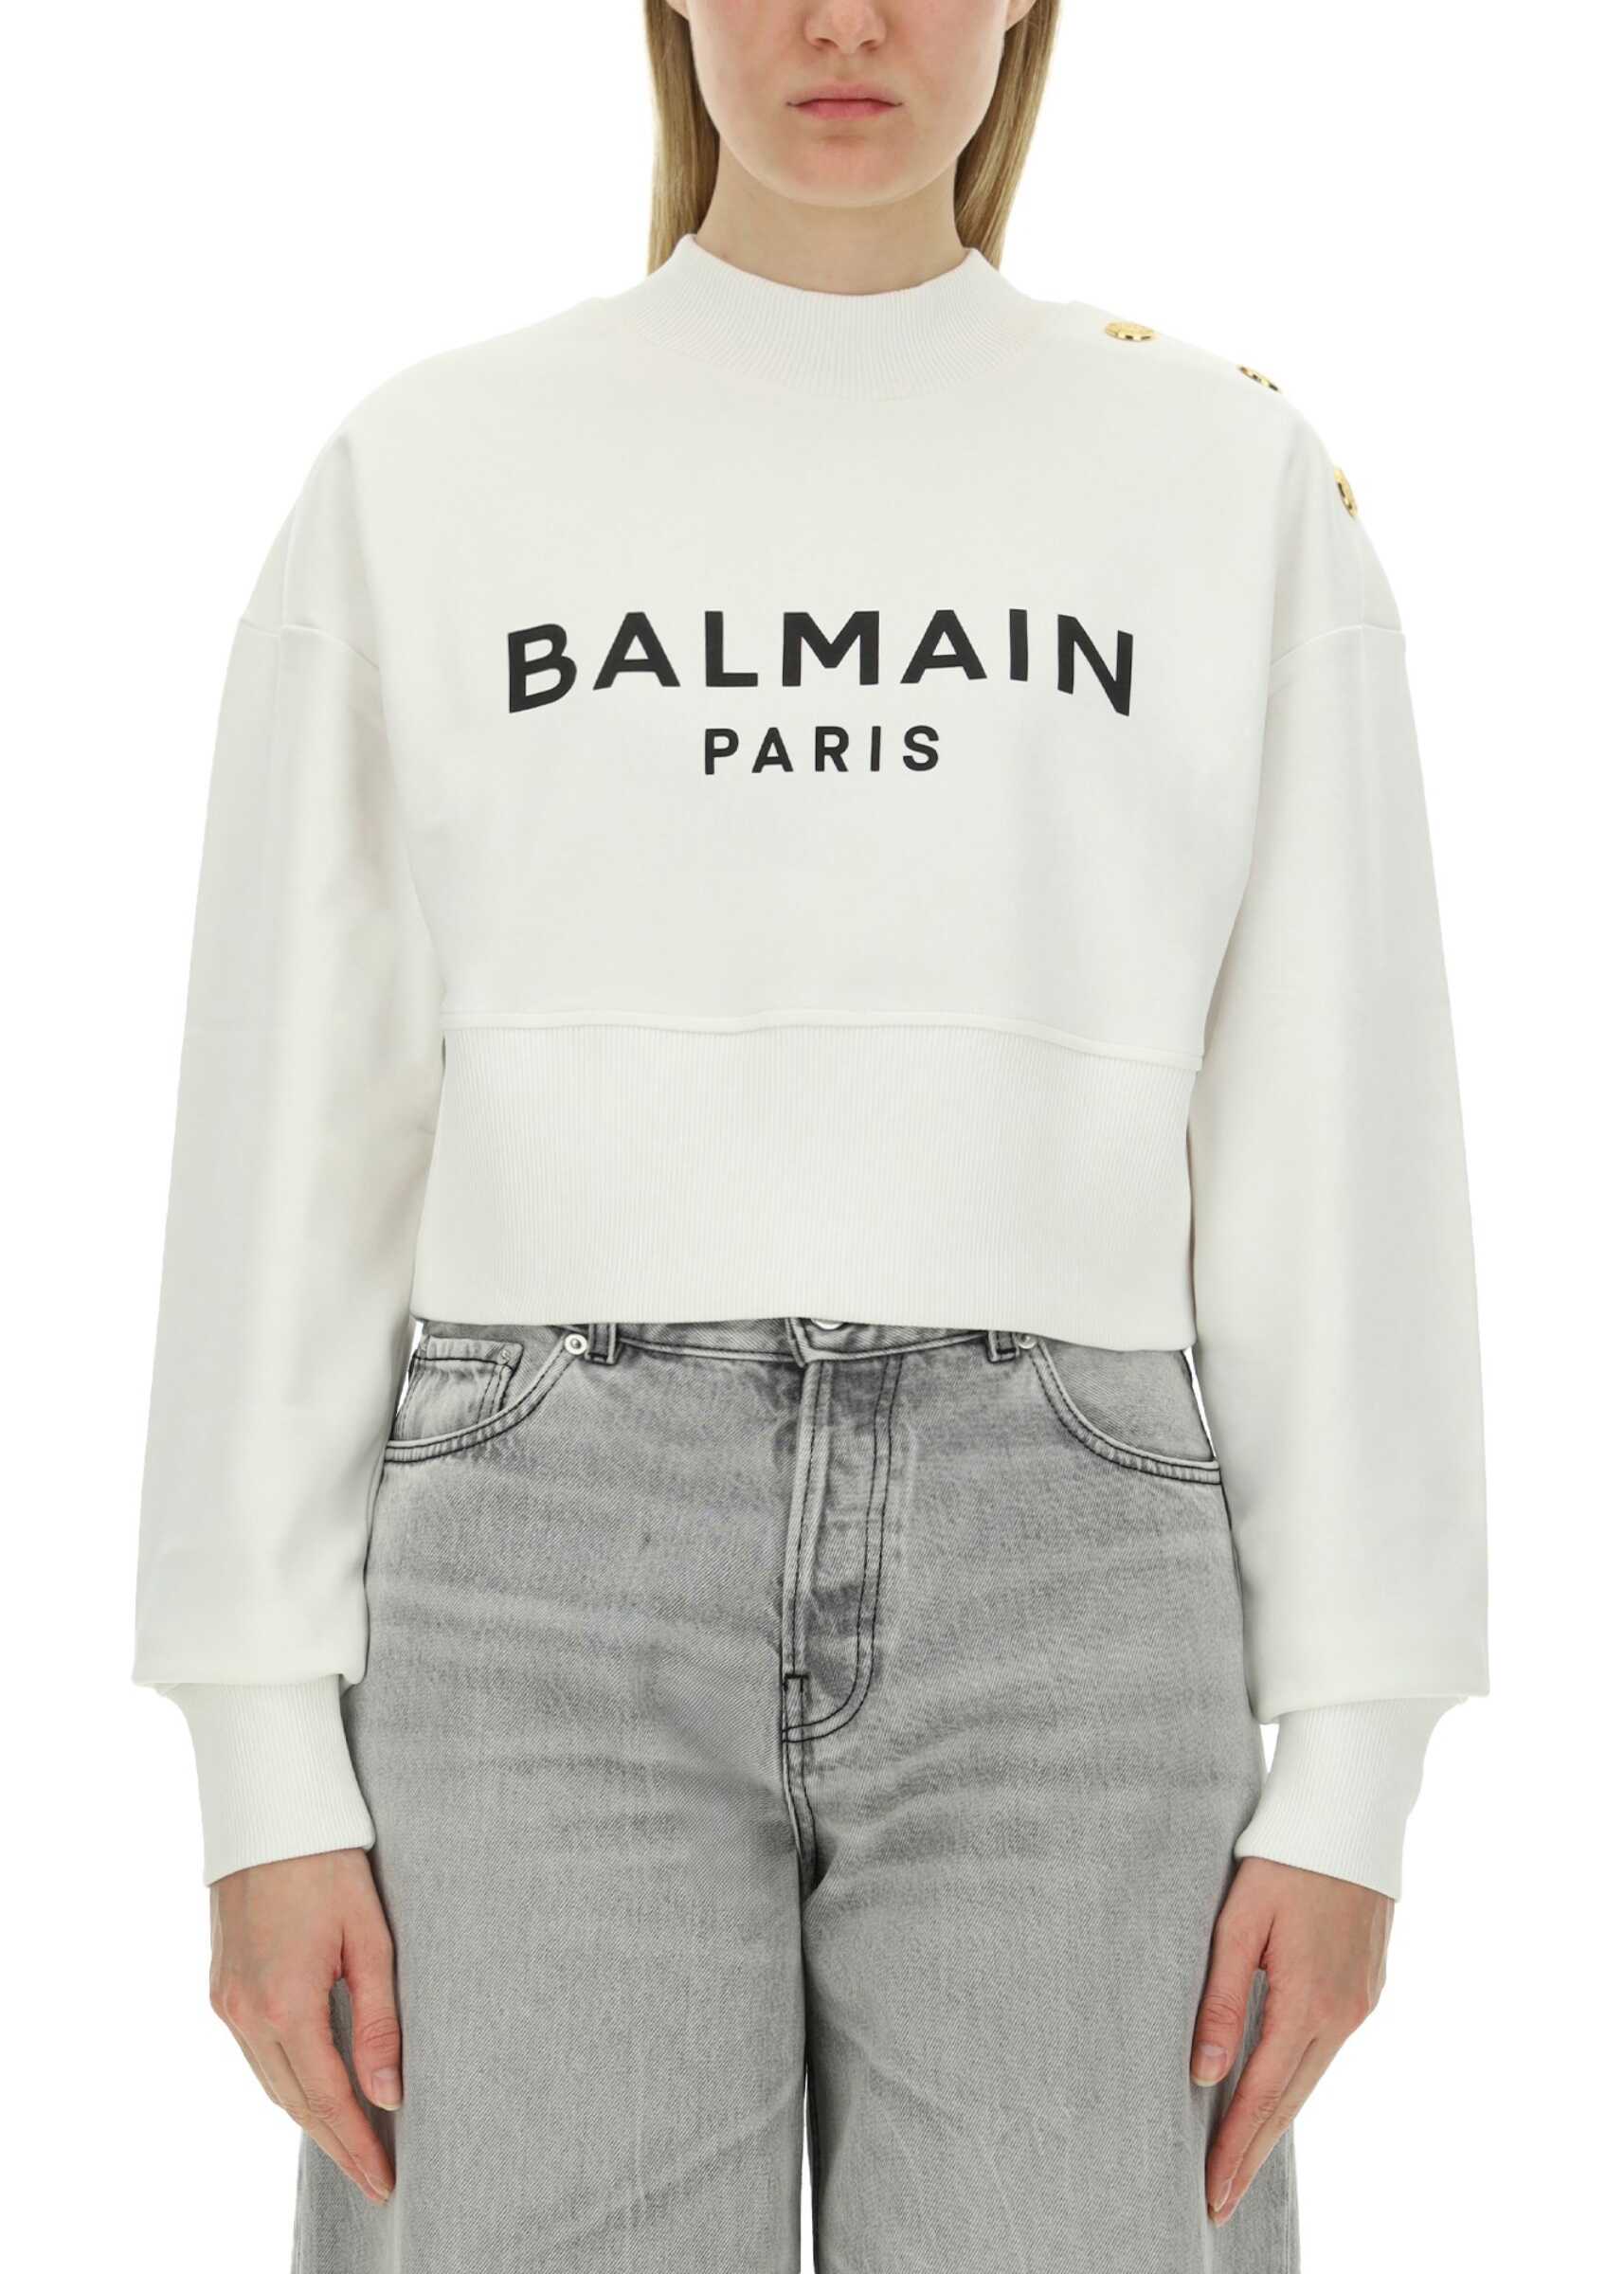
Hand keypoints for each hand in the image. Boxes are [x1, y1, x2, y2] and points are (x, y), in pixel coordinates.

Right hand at [208, 1847, 400, 2206]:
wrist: (269, 1813)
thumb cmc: (330, 1866)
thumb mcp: (370, 1939)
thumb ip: (379, 2023)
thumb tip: (389, 2096)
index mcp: (287, 2004)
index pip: (329, 2099)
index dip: (358, 2145)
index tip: (384, 2182)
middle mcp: (247, 2013)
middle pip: (297, 2102)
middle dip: (336, 2144)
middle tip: (373, 2179)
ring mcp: (227, 2003)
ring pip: (272, 2083)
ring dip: (310, 2117)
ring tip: (350, 2145)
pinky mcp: (221, 1988)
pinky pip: (255, 2055)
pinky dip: (286, 2082)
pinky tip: (312, 2090)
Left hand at [1191, 1856, 1391, 2224]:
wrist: (1350, 1812)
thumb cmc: (1282, 1858)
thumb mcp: (1238, 1922)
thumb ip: (1221, 2000)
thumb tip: (1203, 2074)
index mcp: (1308, 2002)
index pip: (1262, 2094)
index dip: (1234, 2146)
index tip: (1211, 2193)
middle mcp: (1343, 2015)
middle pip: (1290, 2100)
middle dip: (1252, 2152)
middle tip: (1219, 2201)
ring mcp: (1360, 2003)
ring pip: (1310, 2078)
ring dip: (1275, 2121)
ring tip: (1239, 2160)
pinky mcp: (1366, 1987)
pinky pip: (1325, 2050)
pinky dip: (1297, 2081)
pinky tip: (1275, 2095)